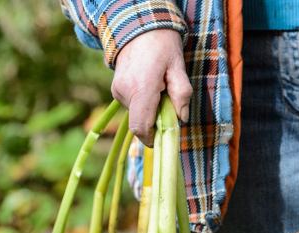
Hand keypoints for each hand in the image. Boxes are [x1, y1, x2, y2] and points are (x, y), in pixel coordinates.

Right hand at [111, 29, 191, 145]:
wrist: (138, 26)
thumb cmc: (162, 46)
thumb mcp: (179, 67)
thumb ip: (182, 95)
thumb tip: (182, 119)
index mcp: (141, 89)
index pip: (141, 128)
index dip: (152, 139)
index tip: (165, 138)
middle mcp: (124, 92)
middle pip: (141, 122)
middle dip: (157, 121)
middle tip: (169, 103)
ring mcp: (117, 91)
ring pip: (137, 114)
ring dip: (151, 110)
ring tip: (160, 89)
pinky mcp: (116, 89)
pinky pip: (132, 105)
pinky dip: (144, 103)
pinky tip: (151, 87)